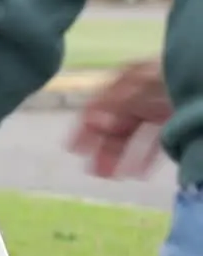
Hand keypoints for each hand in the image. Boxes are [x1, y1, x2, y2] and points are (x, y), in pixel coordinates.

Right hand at [69, 59, 170, 177]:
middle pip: (114, 122)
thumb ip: (120, 105)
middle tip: (94, 173)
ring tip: (112, 177)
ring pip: (132, 134)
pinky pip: (154, 140)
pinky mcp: (174, 118)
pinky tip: (138, 173)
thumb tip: (92, 121)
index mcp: (128, 80)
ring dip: (120, 155)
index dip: (84, 127)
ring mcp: (158, 106)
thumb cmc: (181, 78)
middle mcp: (139, 93)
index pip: (98, 105)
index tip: (74, 150)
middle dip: (103, 147)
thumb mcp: (148, 90)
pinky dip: (144, 156)